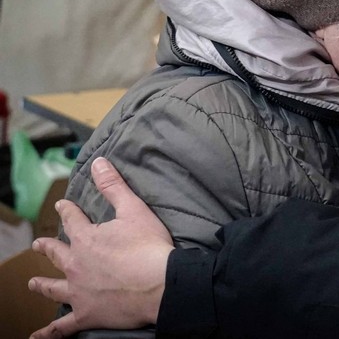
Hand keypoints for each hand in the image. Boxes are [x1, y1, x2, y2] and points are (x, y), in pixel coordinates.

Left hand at [28, 156, 174, 337]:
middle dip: (48, 246)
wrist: (160, 285)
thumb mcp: (134, 210)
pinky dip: (48, 333)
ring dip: (42, 284)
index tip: (61, 206)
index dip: (67, 211)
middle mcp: (75, 265)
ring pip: (54, 287)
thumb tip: (98, 162)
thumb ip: (114, 186)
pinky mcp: (86, 314)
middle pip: (57, 253)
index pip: (72, 220)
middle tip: (39, 243)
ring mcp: (78, 292)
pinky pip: (61, 327)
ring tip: (33, 282)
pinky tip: (37, 337)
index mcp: (87, 239)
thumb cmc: (149, 247)